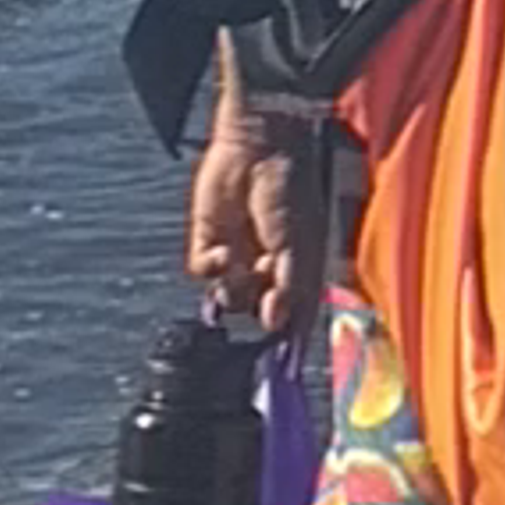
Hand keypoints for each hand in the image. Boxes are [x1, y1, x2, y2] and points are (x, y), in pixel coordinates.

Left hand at [186, 95, 329, 337]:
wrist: (259, 146)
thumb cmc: (291, 188)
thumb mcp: (299, 245)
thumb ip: (290, 289)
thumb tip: (278, 326)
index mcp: (298, 265)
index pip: (292, 310)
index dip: (287, 333)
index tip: (282, 358)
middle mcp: (268, 263)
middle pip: (258, 308)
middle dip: (258, 306)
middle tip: (264, 298)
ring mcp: (238, 253)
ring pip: (229, 295)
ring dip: (235, 288)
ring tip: (242, 266)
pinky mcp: (209, 239)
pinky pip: (204, 272)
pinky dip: (212, 268)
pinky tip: (224, 252)